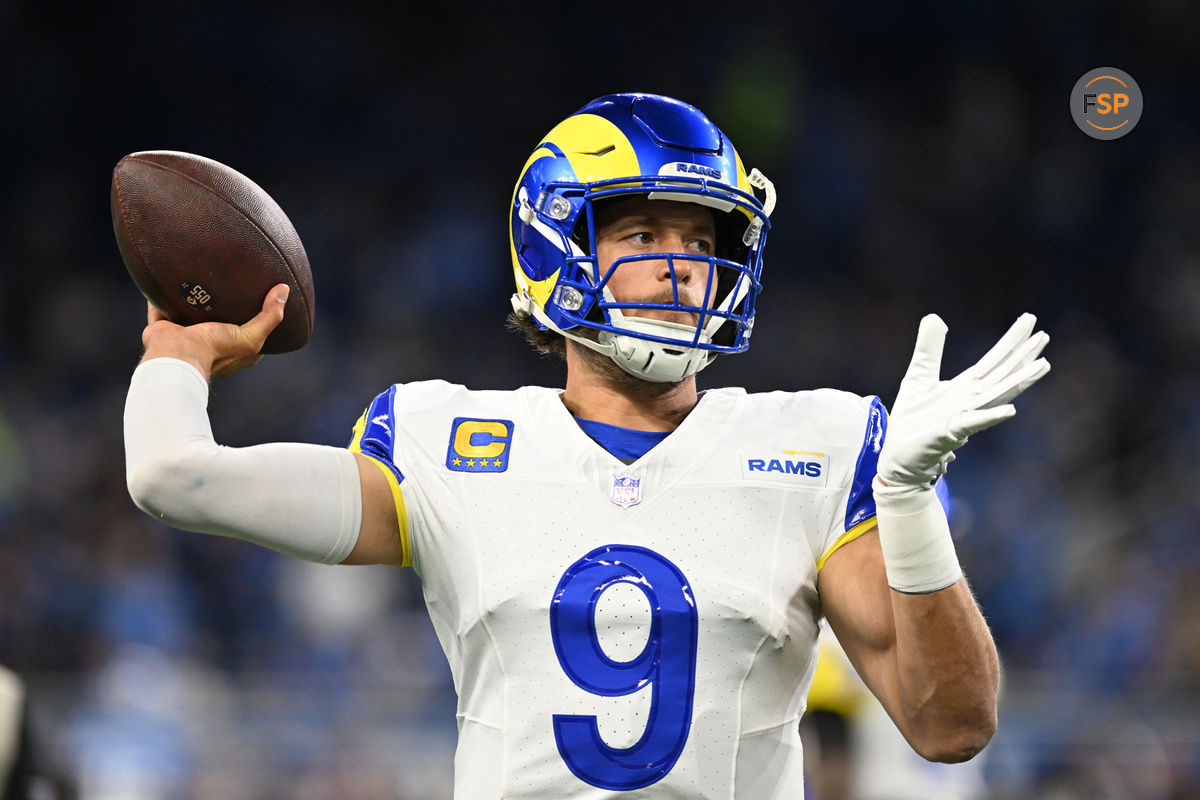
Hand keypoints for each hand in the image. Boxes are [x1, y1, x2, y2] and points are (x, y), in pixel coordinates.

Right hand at [141, 284, 289, 379]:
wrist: (175, 355)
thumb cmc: (215, 350)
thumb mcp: (251, 337)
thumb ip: (269, 316)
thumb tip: (284, 290)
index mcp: (233, 351)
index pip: (251, 332)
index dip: (257, 317)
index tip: (263, 296)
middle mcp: (210, 343)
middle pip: (220, 319)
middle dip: (225, 304)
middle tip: (232, 281)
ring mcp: (185, 335)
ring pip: (191, 312)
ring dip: (196, 298)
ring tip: (204, 274)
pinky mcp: (165, 326)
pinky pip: (164, 306)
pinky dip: (166, 294)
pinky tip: (172, 274)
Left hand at [877, 313, 1049, 486]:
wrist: (898, 457)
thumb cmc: (912, 421)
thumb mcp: (918, 376)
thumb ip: (928, 349)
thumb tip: (934, 316)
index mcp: (964, 388)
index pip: (992, 361)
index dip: (1010, 341)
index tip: (1029, 321)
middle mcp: (970, 402)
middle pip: (1000, 375)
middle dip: (1022, 357)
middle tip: (1044, 336)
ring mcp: (962, 418)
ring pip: (995, 398)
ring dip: (1019, 382)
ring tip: (1043, 365)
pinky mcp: (947, 435)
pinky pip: (971, 425)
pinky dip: (989, 417)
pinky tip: (1010, 410)